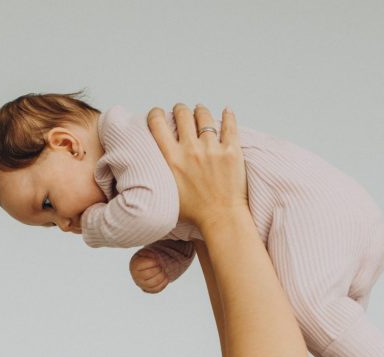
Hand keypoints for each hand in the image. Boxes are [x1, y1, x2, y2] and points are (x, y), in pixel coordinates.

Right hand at [129, 248, 168, 293]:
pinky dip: (164, 282)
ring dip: (162, 276)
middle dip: (158, 269)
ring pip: (153, 283)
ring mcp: (142, 284)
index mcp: (135, 265)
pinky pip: (157, 289)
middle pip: (149, 274)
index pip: (143, 265)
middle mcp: (136, 276)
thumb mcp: (146, 253)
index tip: (157, 261)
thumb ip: (149, 254)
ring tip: (163, 271)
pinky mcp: (148, 290)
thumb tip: (154, 259)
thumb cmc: (146, 258)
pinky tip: (165, 277)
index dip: (153, 262)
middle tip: (161, 266)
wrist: (145, 268)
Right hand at [147, 103, 246, 230]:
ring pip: (204, 116)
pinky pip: (230, 125)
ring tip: (200, 111)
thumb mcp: (167, 191)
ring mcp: (212, 149)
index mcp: (171, 159)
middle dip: (179, 109)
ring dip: (200, 110)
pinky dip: (228, 115)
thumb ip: (161, 172)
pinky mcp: (231, 151)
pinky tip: (226, 111)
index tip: (158, 113)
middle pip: (182, 114)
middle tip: (181, 112)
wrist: (221, 219)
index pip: (157, 123)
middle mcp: (190, 150)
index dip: (156, 113)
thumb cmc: (194, 212)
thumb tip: (152, 162)